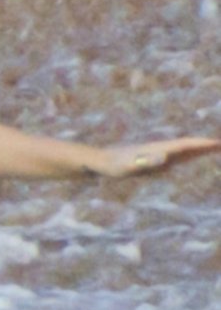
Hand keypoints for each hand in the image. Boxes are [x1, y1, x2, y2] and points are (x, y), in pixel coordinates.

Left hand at [94, 137, 220, 177]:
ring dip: (198, 149)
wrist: (99, 162)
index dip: (201, 145)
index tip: (217, 143)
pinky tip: (189, 156)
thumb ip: (145, 162)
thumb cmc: (113, 166)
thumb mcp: (128, 166)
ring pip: (182, 150)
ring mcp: (156, 154)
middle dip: (205, 145)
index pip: (184, 146)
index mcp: (157, 149)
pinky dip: (187, 155)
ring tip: (214, 147)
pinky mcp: (151, 160)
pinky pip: (174, 157)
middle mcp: (159, 149)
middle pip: (187, 146)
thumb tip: (164, 157)